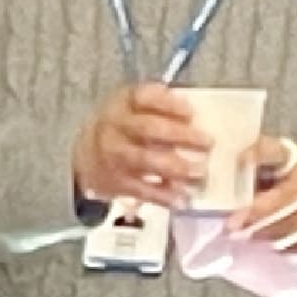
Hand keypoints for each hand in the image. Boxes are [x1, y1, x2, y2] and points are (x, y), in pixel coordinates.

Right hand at [74, 82, 208, 212]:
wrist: (87, 154)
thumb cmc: (127, 126)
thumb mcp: (137, 107)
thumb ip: (163, 107)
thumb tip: (198, 118)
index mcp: (124, 103)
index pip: (143, 97)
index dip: (168, 104)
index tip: (191, 113)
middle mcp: (115, 126)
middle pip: (147, 128)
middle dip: (180, 135)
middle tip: (208, 143)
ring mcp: (113, 155)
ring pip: (144, 160)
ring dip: (175, 167)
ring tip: (200, 172)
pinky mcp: (114, 181)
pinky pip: (140, 189)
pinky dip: (162, 195)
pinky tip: (181, 199)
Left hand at [232, 136, 296, 256]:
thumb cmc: (271, 184)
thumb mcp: (257, 171)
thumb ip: (234, 174)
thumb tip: (191, 184)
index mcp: (287, 157)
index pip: (274, 151)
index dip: (258, 153)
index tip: (239, 159)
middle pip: (290, 194)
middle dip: (260, 211)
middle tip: (232, 225)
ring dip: (270, 234)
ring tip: (245, 239)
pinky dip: (289, 248)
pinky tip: (271, 249)